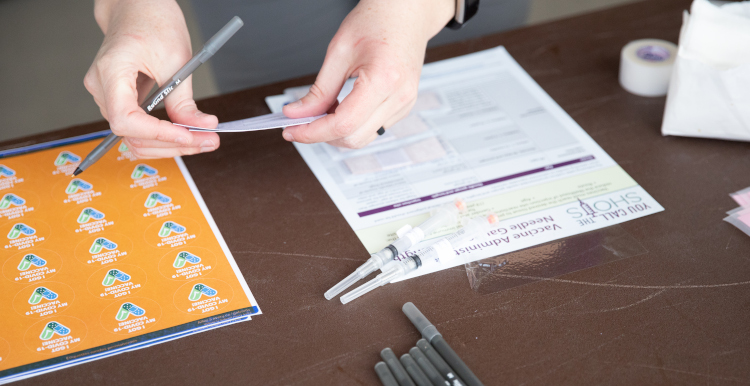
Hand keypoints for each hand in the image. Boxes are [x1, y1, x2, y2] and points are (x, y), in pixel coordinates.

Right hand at [84, 0, 218, 158]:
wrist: (138, 8)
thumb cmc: (153, 22)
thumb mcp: (177, 59)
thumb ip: (184, 100)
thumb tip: (202, 127)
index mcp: (111, 72)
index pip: (125, 119)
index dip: (157, 133)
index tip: (187, 136)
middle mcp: (101, 88)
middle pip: (131, 135)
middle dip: (172, 144)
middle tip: (207, 141)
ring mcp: (107, 96)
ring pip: (135, 137)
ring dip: (169, 145)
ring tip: (202, 140)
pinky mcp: (119, 100)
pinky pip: (138, 128)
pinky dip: (163, 135)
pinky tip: (187, 133)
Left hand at [282, 0, 453, 148]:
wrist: (405, 13)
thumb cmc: (376, 22)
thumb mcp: (339, 52)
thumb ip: (319, 90)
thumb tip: (297, 113)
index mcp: (384, 80)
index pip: (343, 124)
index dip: (313, 132)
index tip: (292, 130)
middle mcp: (399, 97)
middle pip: (353, 138)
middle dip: (322, 135)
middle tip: (300, 123)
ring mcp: (404, 105)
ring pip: (363, 138)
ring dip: (337, 132)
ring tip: (321, 112)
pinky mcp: (403, 107)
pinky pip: (372, 128)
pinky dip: (351, 126)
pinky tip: (339, 110)